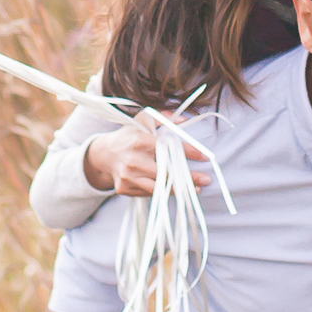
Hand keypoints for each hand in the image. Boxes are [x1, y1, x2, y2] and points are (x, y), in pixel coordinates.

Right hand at [81, 112, 211, 199]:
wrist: (104, 154)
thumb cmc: (128, 136)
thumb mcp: (142, 121)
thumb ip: (163, 118)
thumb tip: (184, 119)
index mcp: (138, 141)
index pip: (168, 147)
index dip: (189, 152)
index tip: (205, 156)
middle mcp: (132, 160)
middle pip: (166, 172)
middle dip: (189, 177)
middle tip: (207, 179)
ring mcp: (127, 177)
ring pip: (159, 187)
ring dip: (179, 189)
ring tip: (197, 189)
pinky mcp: (124, 189)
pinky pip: (148, 193)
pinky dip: (163, 192)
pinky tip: (176, 190)